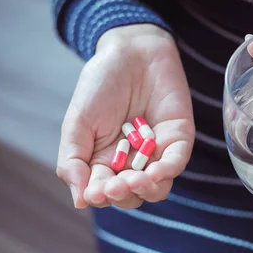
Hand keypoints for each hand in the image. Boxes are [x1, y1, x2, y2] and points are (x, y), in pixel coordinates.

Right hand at [57, 24, 194, 208]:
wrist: (129, 51)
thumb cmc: (100, 85)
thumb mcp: (77, 122)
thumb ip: (73, 160)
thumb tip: (80, 201)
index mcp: (104, 162)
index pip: (103, 192)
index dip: (100, 196)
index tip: (95, 193)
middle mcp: (132, 163)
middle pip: (131, 196)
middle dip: (122, 195)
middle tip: (114, 185)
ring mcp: (157, 153)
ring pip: (157, 188)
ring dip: (145, 190)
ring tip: (133, 180)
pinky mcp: (178, 139)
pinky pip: (176, 163)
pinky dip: (166, 171)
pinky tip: (154, 171)